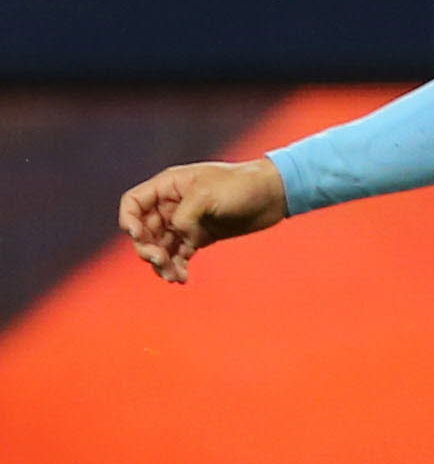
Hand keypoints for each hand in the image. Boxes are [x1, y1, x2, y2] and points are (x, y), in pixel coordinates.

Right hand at [120, 158, 289, 284]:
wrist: (275, 193)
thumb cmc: (242, 185)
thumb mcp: (207, 195)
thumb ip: (184, 217)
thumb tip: (179, 237)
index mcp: (169, 186)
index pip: (133, 203)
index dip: (128, 221)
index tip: (137, 236)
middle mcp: (173, 204)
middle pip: (143, 230)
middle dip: (147, 248)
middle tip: (160, 260)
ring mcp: (186, 222)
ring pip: (160, 246)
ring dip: (161, 263)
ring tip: (173, 276)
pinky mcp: (199, 236)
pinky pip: (178, 255)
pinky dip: (177, 267)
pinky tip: (182, 278)